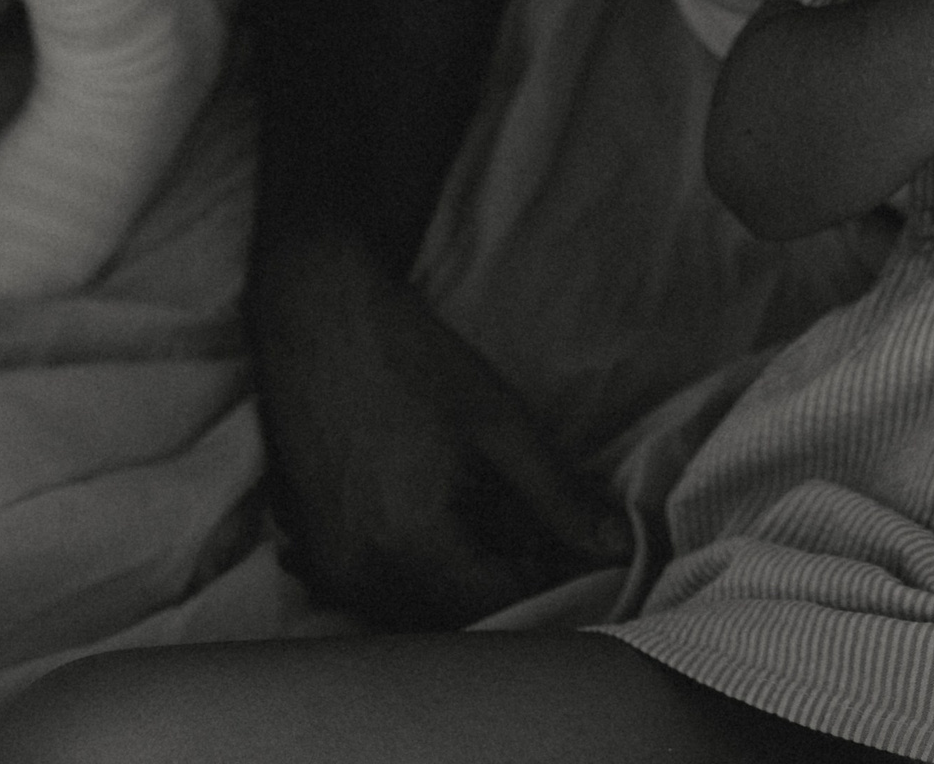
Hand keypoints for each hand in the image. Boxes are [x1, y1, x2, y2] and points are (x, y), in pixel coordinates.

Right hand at [252, 225, 629, 627]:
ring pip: (416, 610)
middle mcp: (362, 575)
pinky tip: (438, 515)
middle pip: (456, 618)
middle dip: (504, 583)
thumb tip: (619, 548)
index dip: (549, 582)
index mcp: (411, 546)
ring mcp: (330, 568)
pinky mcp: (314, 551)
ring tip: (487, 516)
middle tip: (534, 531)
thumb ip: (559, 496)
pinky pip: (380, 590)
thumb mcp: (499, 423)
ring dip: (460, 582)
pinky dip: (419, 570)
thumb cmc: (411, 360)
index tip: (573, 548)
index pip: (500, 605)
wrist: (318, 315)